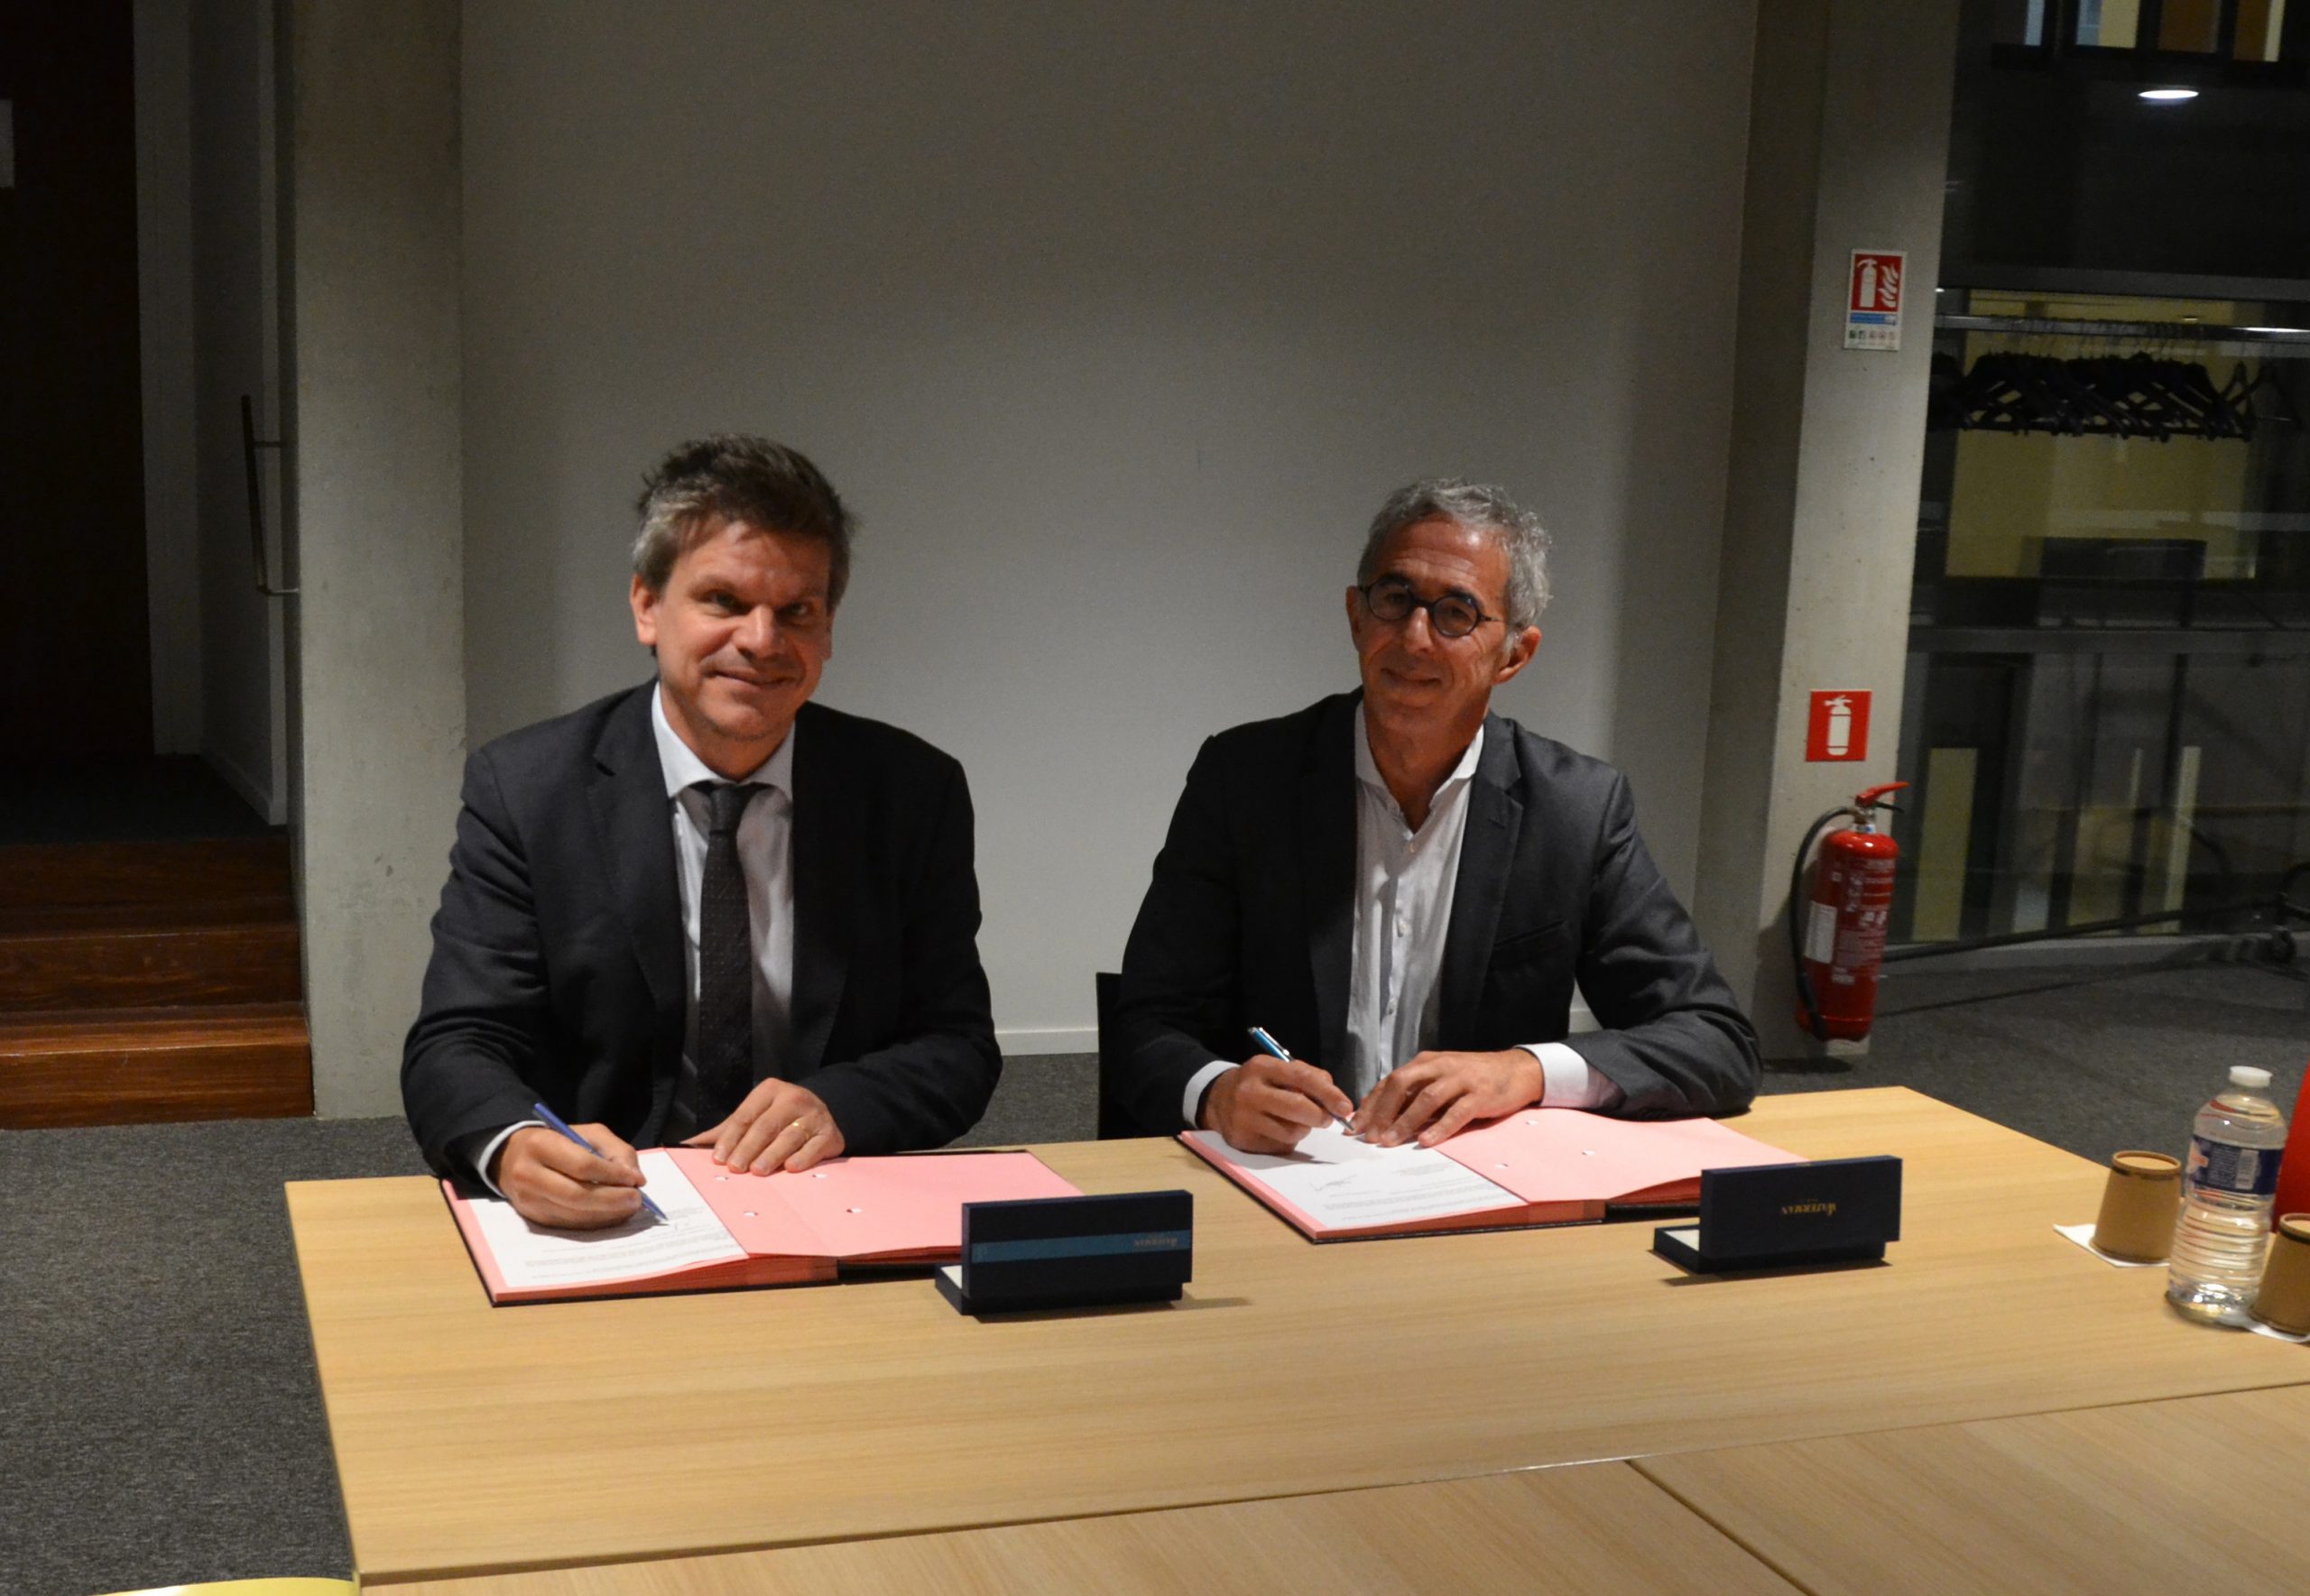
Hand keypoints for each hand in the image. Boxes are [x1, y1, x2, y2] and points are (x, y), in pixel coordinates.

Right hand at [494, 1122, 646, 1228]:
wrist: (511, 1158)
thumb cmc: (557, 1142)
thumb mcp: (586, 1133)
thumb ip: (615, 1149)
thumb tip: (634, 1178)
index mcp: (541, 1146)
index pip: (582, 1165)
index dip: (613, 1175)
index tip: (637, 1180)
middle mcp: (529, 1175)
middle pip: (577, 1195)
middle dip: (613, 1200)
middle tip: (637, 1199)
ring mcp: (528, 1201)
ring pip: (574, 1215)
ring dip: (607, 1214)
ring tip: (628, 1208)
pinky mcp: (532, 1218)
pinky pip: (569, 1225)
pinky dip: (595, 1222)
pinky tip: (611, 1215)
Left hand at [688, 1080, 845, 1173]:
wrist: (822, 1115)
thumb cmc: (779, 1119)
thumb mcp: (753, 1117)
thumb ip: (724, 1132)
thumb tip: (684, 1147)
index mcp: (770, 1090)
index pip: (745, 1116)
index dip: (730, 1138)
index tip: (718, 1159)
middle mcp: (793, 1098)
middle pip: (766, 1125)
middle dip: (748, 1148)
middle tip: (735, 1168)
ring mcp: (815, 1115)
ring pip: (790, 1135)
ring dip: (773, 1155)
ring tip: (758, 1171)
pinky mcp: (830, 1134)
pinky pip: (815, 1146)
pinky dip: (803, 1157)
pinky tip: (791, 1168)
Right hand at [1201, 1054, 1355, 1153]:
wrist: (1217, 1099)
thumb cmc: (1259, 1083)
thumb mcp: (1278, 1069)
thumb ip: (1308, 1077)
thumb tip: (1335, 1101)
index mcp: (1261, 1067)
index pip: (1302, 1078)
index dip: (1328, 1093)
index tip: (1345, 1107)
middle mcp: (1249, 1092)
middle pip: (1298, 1108)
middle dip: (1320, 1116)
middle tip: (1327, 1119)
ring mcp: (1244, 1118)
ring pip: (1292, 1132)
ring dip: (1303, 1129)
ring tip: (1293, 1121)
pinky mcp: (1243, 1140)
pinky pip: (1280, 1146)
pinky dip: (1287, 1141)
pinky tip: (1276, 1130)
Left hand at [1354, 1050, 1544, 1147]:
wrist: (1517, 1070)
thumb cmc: (1473, 1078)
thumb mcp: (1440, 1078)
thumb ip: (1414, 1091)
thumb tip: (1380, 1111)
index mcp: (1425, 1062)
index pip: (1390, 1081)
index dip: (1371, 1104)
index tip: (1355, 1127)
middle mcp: (1439, 1067)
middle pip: (1401, 1084)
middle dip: (1382, 1111)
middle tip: (1370, 1137)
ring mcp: (1461, 1079)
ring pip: (1427, 1098)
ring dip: (1405, 1121)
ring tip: (1390, 1142)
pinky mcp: (1481, 1094)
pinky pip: (1457, 1111)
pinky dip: (1440, 1127)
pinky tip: (1426, 1142)